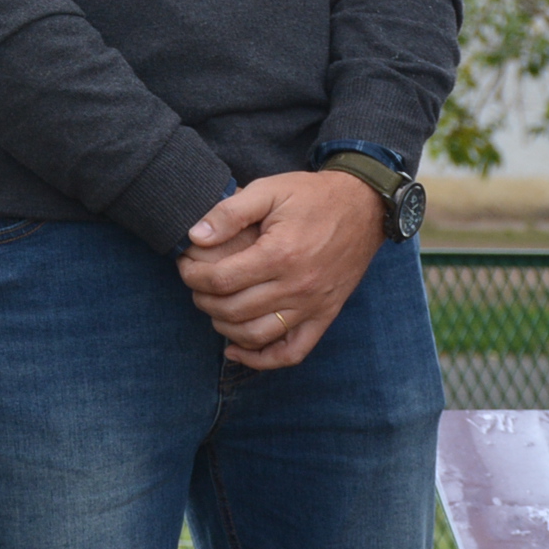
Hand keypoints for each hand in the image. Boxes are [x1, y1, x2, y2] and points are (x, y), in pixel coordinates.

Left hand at [177, 172, 384, 369]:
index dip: (192, 276)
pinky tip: (236, 350)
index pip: (221, 280)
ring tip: (211, 308)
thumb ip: (230, 212)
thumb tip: (195, 236)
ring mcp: (314, 306)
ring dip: (224, 328)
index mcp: (280, 255)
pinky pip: (293, 351)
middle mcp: (298, 287)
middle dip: (203, 299)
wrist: (364, 207)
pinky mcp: (326, 315)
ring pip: (257, 335)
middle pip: (233, 310)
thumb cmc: (312, 196)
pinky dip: (263, 359)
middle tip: (194, 284)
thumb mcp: (269, 190)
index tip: (183, 265)